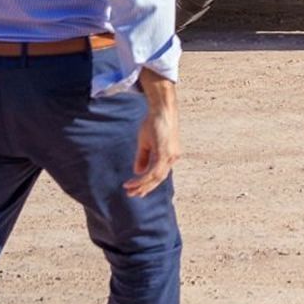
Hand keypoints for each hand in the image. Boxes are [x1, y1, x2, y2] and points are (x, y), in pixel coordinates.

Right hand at [125, 69, 180, 197]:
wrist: (162, 109)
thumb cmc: (154, 122)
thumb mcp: (146, 142)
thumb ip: (143, 157)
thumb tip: (138, 172)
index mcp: (170, 155)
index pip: (160, 174)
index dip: (148, 183)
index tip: (137, 190)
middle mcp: (173, 157)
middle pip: (159, 178)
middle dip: (145, 188)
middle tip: (132, 195)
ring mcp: (171, 156)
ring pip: (156, 177)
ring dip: (142, 185)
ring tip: (130, 190)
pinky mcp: (166, 153)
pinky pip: (154, 171)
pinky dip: (143, 178)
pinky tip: (134, 182)